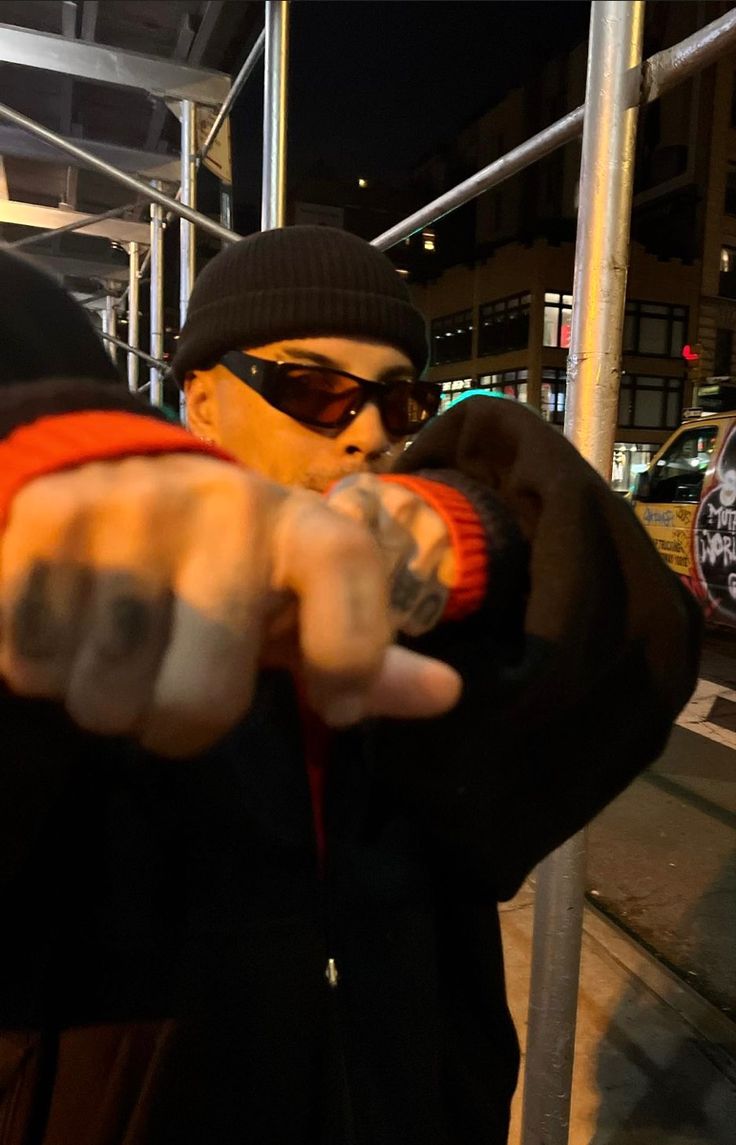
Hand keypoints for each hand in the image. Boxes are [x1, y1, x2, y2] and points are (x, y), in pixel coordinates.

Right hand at [0, 454, 460, 756]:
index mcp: (295, 520)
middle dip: (182, 725)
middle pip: (200, 699)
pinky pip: (34, 664)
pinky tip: (68, 626)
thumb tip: (447, 695)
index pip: (348, 570)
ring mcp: (126, 511)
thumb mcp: (297, 597)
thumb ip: (362, 648)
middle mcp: (217, 506)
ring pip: (108, 699)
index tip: (333, 706)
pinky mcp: (44, 522)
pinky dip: (43, 671)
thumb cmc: (221, 560)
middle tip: (175, 689)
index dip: (352, 656)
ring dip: (109, 705)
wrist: (108, 472)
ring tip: (119, 653)